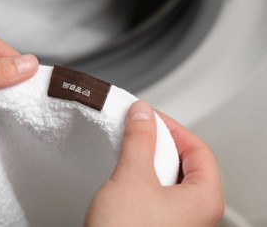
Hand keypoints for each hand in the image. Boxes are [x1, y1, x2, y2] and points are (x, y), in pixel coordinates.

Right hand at [84, 101, 223, 226]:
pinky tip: (126, 174)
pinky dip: (143, 176)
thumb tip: (143, 114)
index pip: (198, 149)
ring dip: (149, 159)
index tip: (150, 117)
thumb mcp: (132, 178)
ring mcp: (177, 221)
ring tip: (129, 150)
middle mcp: (196, 213)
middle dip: (160, 143)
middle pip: (186, 162)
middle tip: (138, 131)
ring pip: (169, 177)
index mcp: (204, 200)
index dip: (173, 128)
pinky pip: (157, 192)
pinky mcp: (158, 224)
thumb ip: (140, 140)